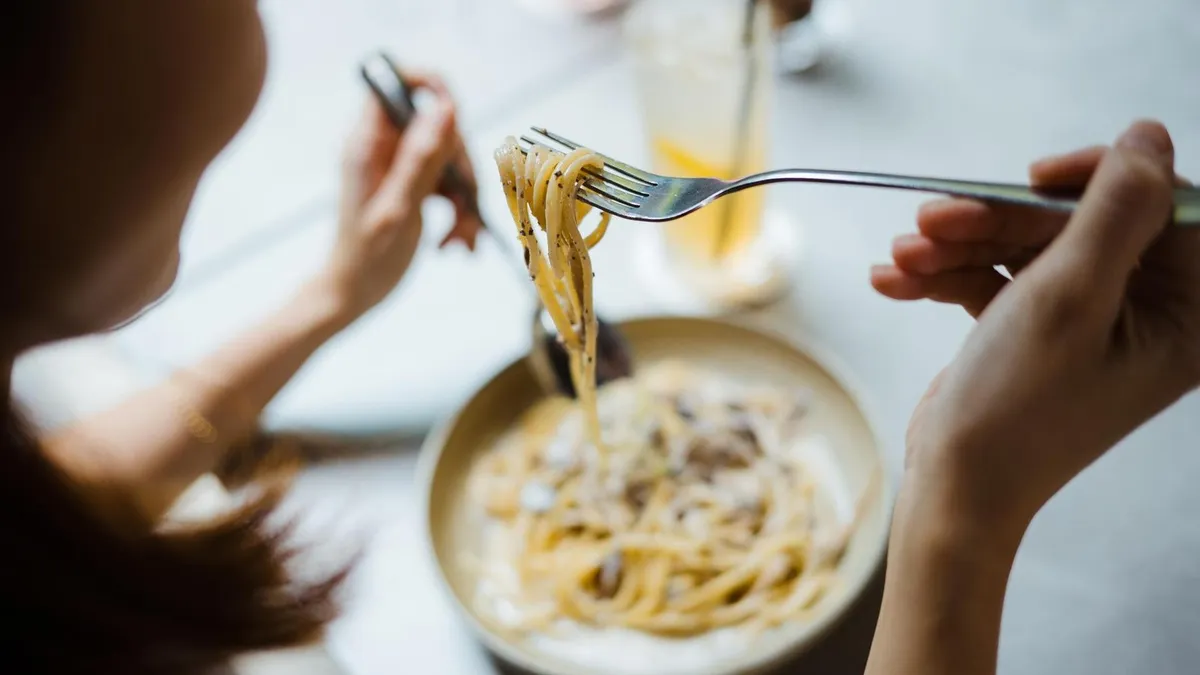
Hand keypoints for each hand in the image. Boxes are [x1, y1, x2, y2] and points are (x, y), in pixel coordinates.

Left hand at [323, 72, 482, 317]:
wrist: (354, 294)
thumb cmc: (367, 258)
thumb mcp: (400, 208)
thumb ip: (422, 158)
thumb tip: (446, 108)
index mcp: (369, 144)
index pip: (396, 84)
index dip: (430, 88)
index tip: (456, 117)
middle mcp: (384, 148)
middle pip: (438, 128)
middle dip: (461, 168)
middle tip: (466, 205)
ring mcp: (399, 168)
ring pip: (448, 159)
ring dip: (465, 198)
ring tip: (461, 238)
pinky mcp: (412, 187)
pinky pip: (447, 184)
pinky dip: (459, 211)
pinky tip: (456, 242)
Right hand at [871, 120, 1199, 542]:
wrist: (955, 490)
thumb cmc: (1018, 410)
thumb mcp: (1067, 297)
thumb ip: (1115, 210)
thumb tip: (1150, 134)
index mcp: (1186, 315)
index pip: (1166, 209)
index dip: (1099, 180)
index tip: (1031, 179)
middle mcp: (1146, 316)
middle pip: (1078, 224)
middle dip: (997, 221)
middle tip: (932, 220)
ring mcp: (1087, 323)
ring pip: (1027, 248)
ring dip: (958, 246)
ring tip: (902, 258)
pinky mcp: (1037, 332)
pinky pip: (998, 280)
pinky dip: (947, 276)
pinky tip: (895, 282)